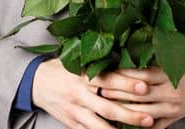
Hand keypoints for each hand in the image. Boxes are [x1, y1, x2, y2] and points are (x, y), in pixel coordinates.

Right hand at [30, 58, 154, 128]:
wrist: (35, 82)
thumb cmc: (61, 69)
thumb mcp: (77, 62)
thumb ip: (100, 66)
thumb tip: (129, 64)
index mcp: (81, 75)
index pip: (107, 80)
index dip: (126, 83)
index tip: (145, 86)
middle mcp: (78, 94)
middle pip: (107, 107)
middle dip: (129, 114)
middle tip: (148, 118)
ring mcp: (74, 111)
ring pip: (98, 125)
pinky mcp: (70, 122)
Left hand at [95, 59, 184, 128]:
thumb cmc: (184, 68)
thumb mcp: (170, 61)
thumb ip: (148, 64)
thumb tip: (118, 58)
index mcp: (168, 75)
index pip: (138, 76)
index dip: (118, 75)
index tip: (101, 72)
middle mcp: (170, 92)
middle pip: (136, 94)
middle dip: (114, 92)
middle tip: (95, 89)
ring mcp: (171, 108)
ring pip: (141, 112)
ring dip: (120, 109)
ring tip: (103, 104)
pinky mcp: (172, 119)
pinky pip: (151, 126)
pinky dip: (136, 126)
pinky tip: (121, 122)